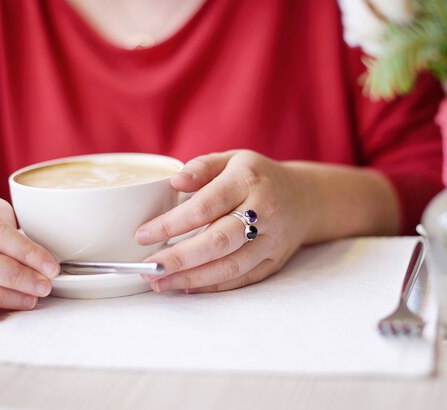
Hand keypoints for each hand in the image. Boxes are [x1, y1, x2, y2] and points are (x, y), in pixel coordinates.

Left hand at [135, 150, 312, 292]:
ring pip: (230, 266)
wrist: (304, 198)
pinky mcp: (273, 262)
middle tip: (148, 268)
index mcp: (247, 182)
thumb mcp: (231, 159)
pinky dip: (212, 285)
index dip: (172, 224)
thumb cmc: (257, 177)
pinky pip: (241, 278)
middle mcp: (264, 212)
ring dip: (192, 278)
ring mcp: (271, 241)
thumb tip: (174, 182)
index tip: (143, 235)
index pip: (205, 206)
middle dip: (179, 259)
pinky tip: (186, 286)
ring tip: (160, 283)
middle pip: (218, 242)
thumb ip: (202, 167)